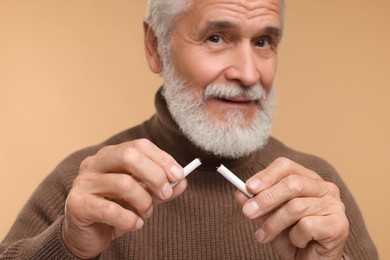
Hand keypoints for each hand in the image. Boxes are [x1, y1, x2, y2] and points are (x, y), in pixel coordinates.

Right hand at [62, 139, 185, 258]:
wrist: (87, 235)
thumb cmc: (116, 209)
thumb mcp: (143, 196)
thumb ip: (161, 188)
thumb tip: (182, 181)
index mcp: (110, 155)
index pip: (139, 145)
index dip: (162, 159)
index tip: (179, 175)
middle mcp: (94, 163)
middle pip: (129, 156)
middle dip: (154, 176)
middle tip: (165, 194)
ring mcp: (83, 182)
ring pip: (123, 183)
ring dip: (143, 202)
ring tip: (146, 213)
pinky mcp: (77, 204)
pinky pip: (110, 210)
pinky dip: (129, 220)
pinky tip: (135, 224)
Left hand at [235, 157, 348, 259]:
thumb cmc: (292, 236)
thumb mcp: (269, 218)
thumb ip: (256, 203)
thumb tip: (239, 192)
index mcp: (307, 179)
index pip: (286, 166)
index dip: (266, 175)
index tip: (248, 187)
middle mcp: (325, 187)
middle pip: (292, 184)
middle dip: (266, 199)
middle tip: (248, 212)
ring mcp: (335, 205)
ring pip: (296, 207)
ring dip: (274, 224)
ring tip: (264, 236)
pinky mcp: (339, 224)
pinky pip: (307, 226)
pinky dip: (295, 237)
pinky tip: (298, 242)